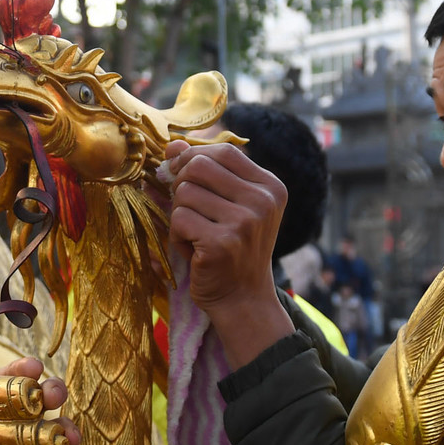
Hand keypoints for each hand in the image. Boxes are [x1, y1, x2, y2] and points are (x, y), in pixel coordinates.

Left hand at [0, 355, 83, 444]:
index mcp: (0, 392)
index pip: (15, 373)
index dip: (24, 368)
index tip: (31, 368)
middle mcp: (26, 408)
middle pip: (45, 393)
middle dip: (53, 390)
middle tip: (53, 396)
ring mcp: (40, 434)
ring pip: (61, 425)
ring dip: (69, 429)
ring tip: (73, 440)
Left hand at [163, 140, 294, 366]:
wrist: (243, 299)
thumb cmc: (233, 249)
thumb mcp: (228, 205)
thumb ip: (205, 172)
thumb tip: (173, 144)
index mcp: (270, 187)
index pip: (223, 151)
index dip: (194, 158)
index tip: (184, 176)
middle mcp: (263, 201)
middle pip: (198, 166)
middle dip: (182, 185)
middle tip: (187, 209)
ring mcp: (244, 222)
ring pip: (184, 192)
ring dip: (179, 215)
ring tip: (195, 235)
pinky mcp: (221, 243)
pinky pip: (178, 219)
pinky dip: (177, 236)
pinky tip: (193, 251)